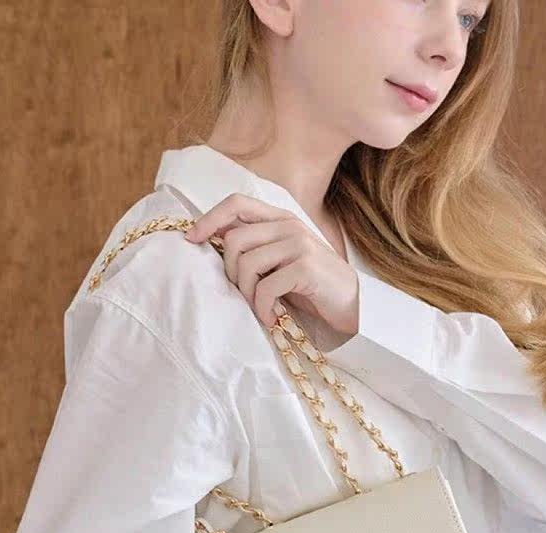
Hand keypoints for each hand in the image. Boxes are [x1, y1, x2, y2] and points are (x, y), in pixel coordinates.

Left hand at [183, 192, 358, 332]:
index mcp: (280, 219)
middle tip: (245, 294)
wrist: (353, 305)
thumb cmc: (311, 287)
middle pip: (235, 240)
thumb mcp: (281, 261)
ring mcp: (299, 244)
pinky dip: (263, 308)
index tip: (192, 240)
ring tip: (261, 309)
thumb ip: (256, 247)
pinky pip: (266, 287)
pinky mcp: (306, 268)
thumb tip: (213, 243)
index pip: (236, 204)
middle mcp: (289, 225)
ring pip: (247, 264)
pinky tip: (272, 317)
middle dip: (231, 273)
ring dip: (248, 294)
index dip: (209, 219)